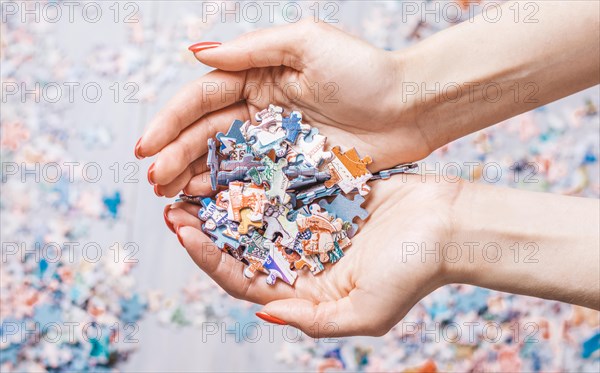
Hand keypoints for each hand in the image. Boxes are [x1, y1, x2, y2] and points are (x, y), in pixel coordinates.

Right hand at [136, 20, 430, 197]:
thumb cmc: (364, 70)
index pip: (204, 98)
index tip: (146, 145)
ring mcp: (276, 141)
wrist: (410, 108)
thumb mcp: (306, 43)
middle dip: (176, 155)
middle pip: (207, 133)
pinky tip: (204, 203)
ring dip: (193, 176)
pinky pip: (252, 181)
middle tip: (154, 181)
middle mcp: (261, 108)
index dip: (172, 121)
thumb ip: (251, 51)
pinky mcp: (293, 168)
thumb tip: (197, 53)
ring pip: (224, 160)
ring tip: (168, 196)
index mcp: (259, 76)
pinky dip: (226, 192)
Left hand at [164, 175, 461, 336]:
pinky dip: (256, 176)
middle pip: (240, 246)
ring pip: (255, 214)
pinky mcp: (322, 195)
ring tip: (193, 179)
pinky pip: (281, 186)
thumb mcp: (365, 310)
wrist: (450, 225)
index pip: (244, 279)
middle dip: (204, 228)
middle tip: (173, 205)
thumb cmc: (414, 272)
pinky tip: (234, 160)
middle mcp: (300, 259)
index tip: (183, 232)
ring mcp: (309, 225)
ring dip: (224, 200)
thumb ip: (314, 318)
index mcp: (303, 290)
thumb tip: (264, 314)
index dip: (210, 258)